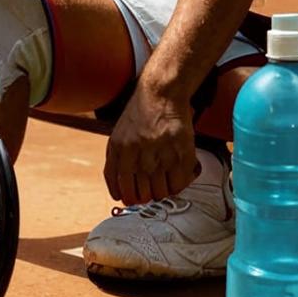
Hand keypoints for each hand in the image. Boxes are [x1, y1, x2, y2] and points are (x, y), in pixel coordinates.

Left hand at [103, 85, 197, 205]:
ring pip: (161, 189)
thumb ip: (115, 161)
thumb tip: (117, 192)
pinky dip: (177, 186)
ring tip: (162, 187)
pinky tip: (175, 181)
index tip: (131, 202)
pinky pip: (180, 181)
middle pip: (142, 190)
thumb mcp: (117, 135)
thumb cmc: (138, 116)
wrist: (161, 94)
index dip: (127, 197)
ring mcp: (162, 150)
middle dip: (144, 197)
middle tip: (148, 195)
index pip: (121, 183)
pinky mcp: (182, 149)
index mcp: (121, 147)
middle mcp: (140, 150)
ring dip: (161, 193)